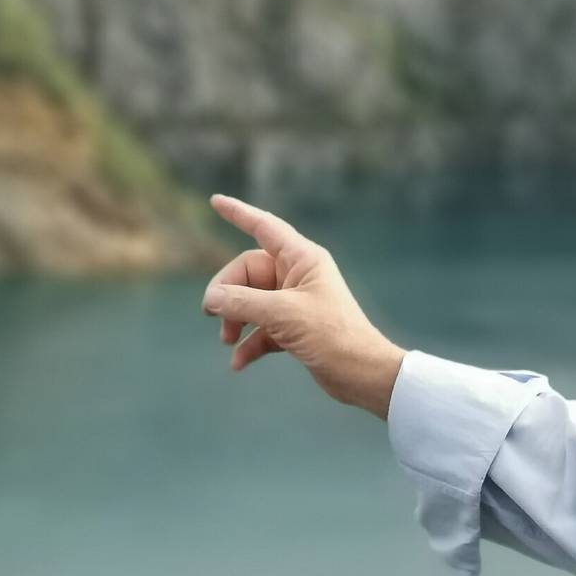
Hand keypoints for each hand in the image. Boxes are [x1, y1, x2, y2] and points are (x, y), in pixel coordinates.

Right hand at [200, 194, 406, 417]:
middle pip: (247, 272)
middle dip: (228, 293)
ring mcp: (294, 302)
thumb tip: (211, 298)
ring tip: (226, 340)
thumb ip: (243, 302)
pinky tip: (238, 362)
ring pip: (250, 301)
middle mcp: (297, 275)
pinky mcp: (294, 329)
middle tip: (212, 314)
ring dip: (235, 320)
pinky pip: (261, 329)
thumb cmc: (333, 336)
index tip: (215, 201)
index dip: (239, 213)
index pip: (264, 227)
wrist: (363, 375)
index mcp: (302, 258)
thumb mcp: (284, 315)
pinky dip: (248, 342)